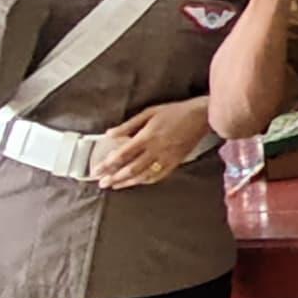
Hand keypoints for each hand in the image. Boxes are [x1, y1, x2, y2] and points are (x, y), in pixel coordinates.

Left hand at [92, 98, 215, 189]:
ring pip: (143, 175)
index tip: (97, 170)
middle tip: (101, 183)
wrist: (201, 116)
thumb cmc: (175, 111)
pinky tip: (136, 182)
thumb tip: (110, 134)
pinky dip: (145, 181)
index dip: (108, 164)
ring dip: (127, 182)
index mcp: (147, 136)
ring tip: (114, 186)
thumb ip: (128, 125)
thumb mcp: (149, 112)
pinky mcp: (175, 162)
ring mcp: (166, 158)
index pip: (123, 154)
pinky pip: (158, 176)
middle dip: (114, 177)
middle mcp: (156, 150)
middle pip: (130, 169)